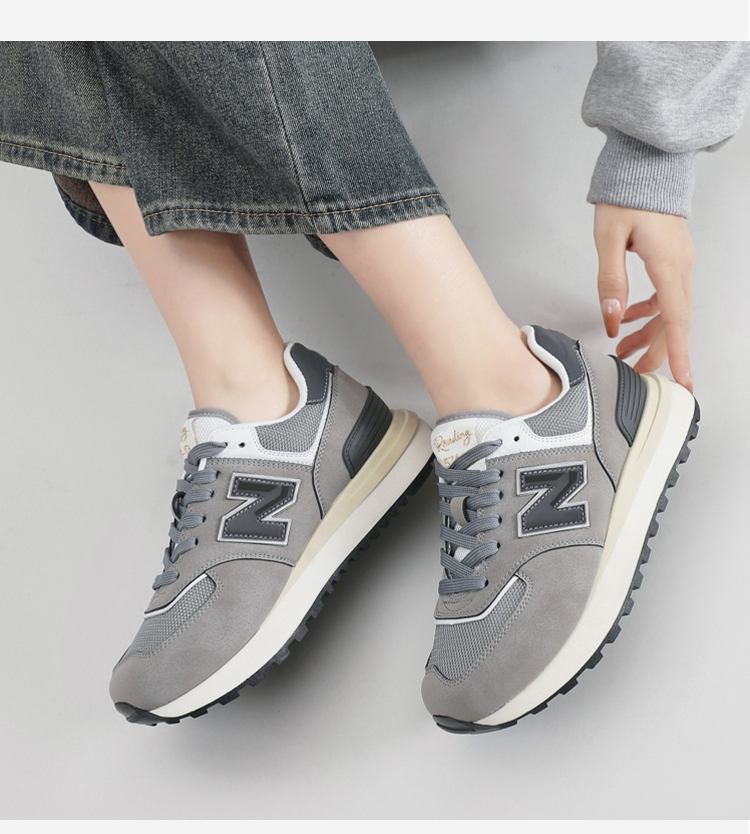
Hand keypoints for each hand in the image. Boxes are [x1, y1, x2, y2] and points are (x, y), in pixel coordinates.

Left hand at [594, 204, 694, 391]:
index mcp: (668, 266)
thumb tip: (613, 318)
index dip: (677, 353)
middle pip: (674, 322)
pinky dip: (650, 313)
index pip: (676, 320)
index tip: (682, 380)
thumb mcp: (609, 238)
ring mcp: (679, 263)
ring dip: (650, 334)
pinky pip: (667, 295)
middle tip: (637, 373)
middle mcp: (681, 268)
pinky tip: (631, 318)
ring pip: (670, 311)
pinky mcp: (672, 259)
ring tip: (626, 351)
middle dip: (657, 352)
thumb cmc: (628, 195)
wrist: (645, 165)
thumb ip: (610, 281)